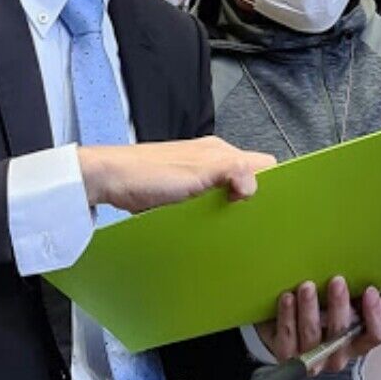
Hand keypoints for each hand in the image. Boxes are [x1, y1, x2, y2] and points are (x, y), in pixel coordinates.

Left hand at [78, 136, 274, 210]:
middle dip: (251, 199)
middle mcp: (211, 160)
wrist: (109, 179)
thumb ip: (231, 172)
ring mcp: (196, 174)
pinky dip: (211, 212)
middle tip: (249, 222)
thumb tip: (254, 185)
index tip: (270, 206)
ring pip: (227, 191)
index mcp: (220, 151)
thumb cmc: (148, 173)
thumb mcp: (196, 173)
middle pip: (246, 179)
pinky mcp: (181, 189)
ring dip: (230, 208)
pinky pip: (207, 200)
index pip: (261, 162)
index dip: (271, 182)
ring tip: (228, 227)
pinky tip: (207, 226)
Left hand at [256, 277, 380, 374]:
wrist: (286, 326)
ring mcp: (310, 355)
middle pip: (342, 334)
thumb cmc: (320, 313)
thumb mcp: (348, 307)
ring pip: (313, 335)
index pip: (375, 336)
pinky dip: (287, 315)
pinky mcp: (286, 352)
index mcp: (355, 341)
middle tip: (337, 282)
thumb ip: (372, 306)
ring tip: (307, 287)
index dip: (375, 315)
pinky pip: (287, 337)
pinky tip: (288, 298)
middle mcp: (335, 352)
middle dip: (340, 306)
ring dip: (310, 308)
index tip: (370, 291)